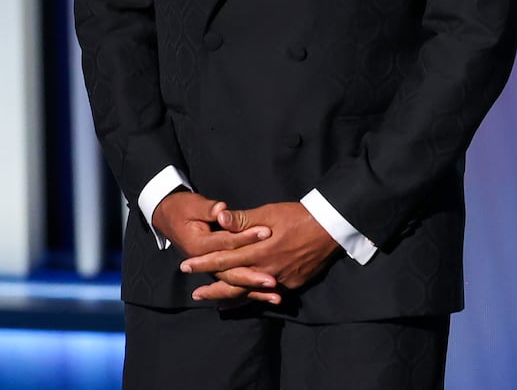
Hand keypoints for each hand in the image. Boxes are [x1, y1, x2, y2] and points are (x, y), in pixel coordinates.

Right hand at [152, 191, 281, 305]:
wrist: (167, 216)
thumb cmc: (182, 208)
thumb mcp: (193, 205)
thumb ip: (209, 209)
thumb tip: (221, 210)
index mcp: (198, 245)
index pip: (227, 242)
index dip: (247, 237)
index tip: (267, 232)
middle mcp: (204, 262)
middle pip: (231, 271)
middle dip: (253, 277)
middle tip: (273, 281)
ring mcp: (210, 269)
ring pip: (234, 284)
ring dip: (254, 292)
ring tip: (276, 298)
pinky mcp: (217, 270)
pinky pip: (234, 286)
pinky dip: (249, 293)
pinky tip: (267, 299)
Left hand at [181, 202, 340, 303]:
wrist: (330, 227)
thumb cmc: (298, 216)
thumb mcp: (269, 212)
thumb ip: (242, 219)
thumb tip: (219, 218)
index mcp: (258, 250)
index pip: (224, 259)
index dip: (203, 263)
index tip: (185, 266)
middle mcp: (267, 269)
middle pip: (233, 283)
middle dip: (213, 289)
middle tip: (195, 296)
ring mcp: (280, 279)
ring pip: (250, 293)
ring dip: (231, 298)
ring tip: (215, 304)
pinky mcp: (292, 283)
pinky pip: (268, 294)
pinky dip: (254, 298)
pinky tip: (246, 299)